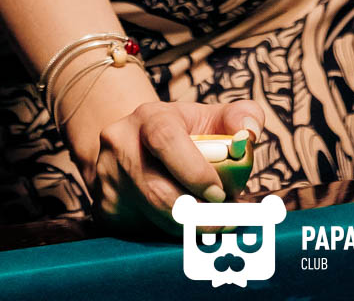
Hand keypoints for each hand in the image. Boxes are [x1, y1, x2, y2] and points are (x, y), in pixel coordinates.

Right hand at [77, 97, 267, 239]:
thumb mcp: (212, 117)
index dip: (194, 171)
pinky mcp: (104, 211)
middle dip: (197, 213)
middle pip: (158, 191)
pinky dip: (169, 236)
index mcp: (149, 117)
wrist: (134, 146)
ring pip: (152, 218)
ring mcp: (107, 180)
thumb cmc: (186, 135)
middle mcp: (120, 145)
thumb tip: (249, 134)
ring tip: (211, 223)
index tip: (220, 193)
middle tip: (224, 221)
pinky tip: (185, 228)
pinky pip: (141, 234)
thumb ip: (242, 117)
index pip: (166, 140)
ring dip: (187, 228)